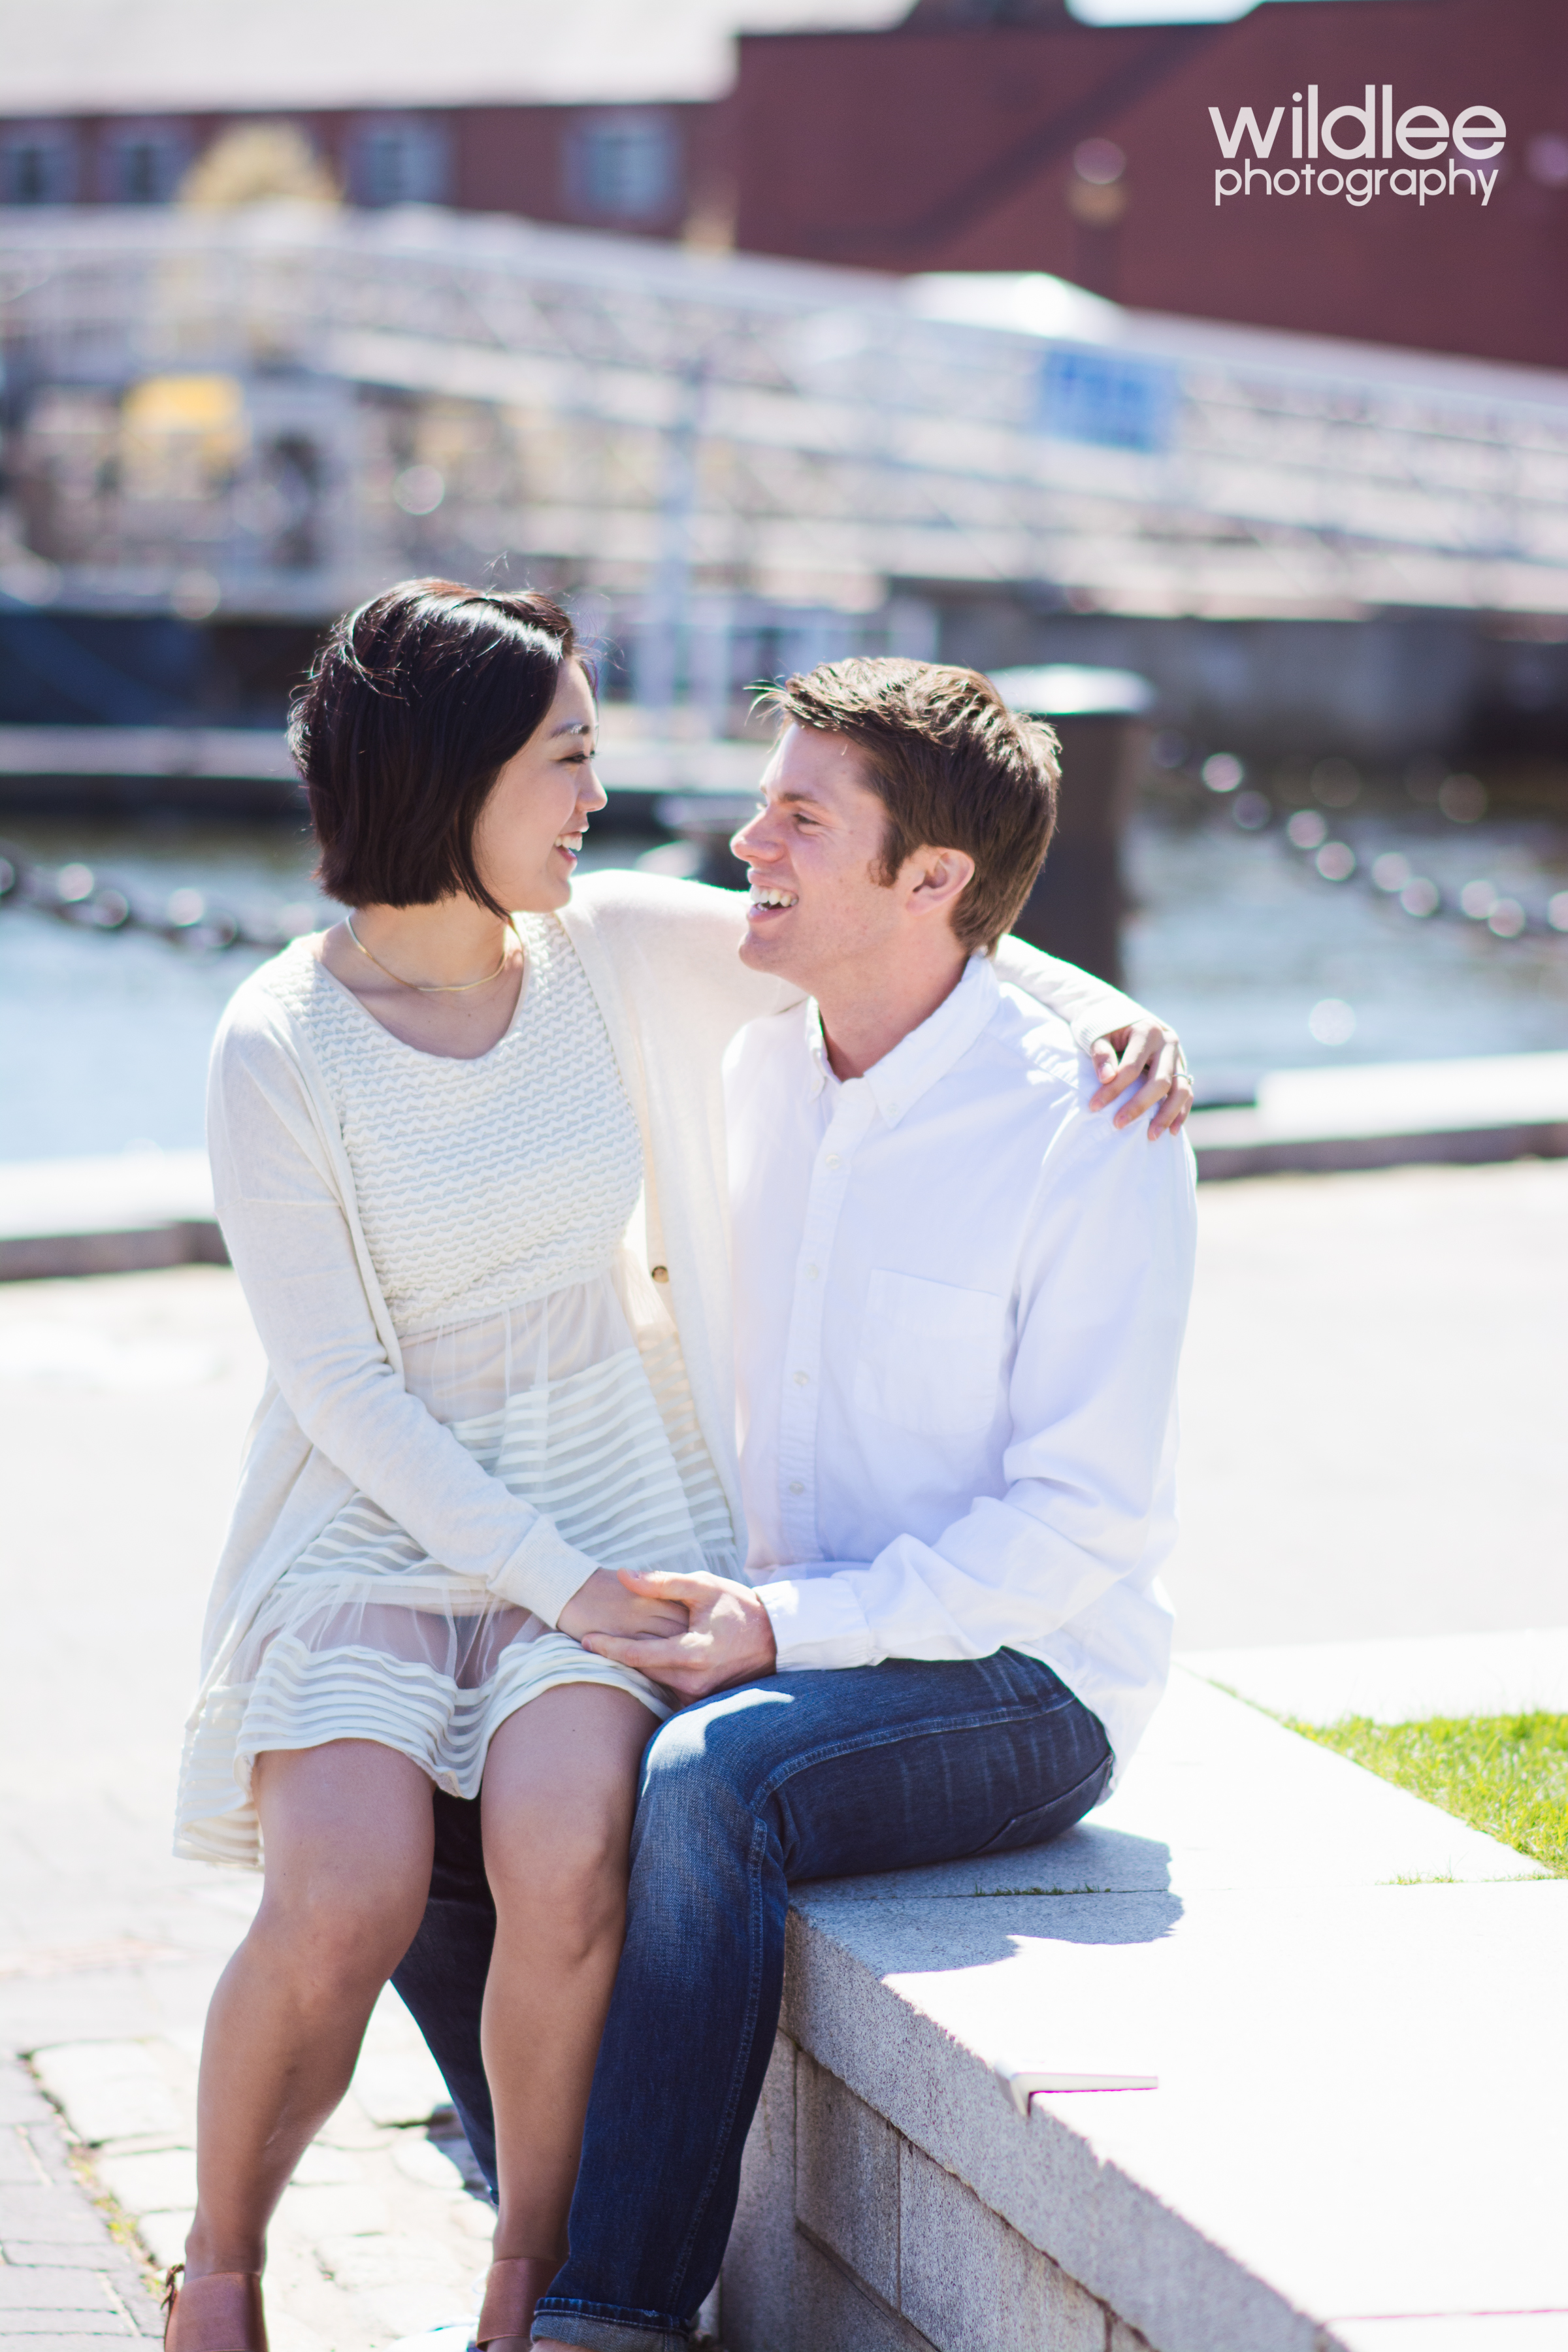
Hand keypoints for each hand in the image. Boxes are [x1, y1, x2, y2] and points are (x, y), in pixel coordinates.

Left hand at [580, 1569, 777, 1701]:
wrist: (777, 1638)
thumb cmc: (739, 1607)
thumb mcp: (703, 1587)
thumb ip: (662, 1583)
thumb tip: (624, 1576)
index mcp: (693, 1652)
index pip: (639, 1655)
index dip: (608, 1647)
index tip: (585, 1639)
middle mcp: (695, 1681)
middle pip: (643, 1672)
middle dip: (618, 1657)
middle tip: (592, 1640)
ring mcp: (701, 1696)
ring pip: (655, 1683)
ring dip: (637, 1668)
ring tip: (616, 1649)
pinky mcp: (704, 1702)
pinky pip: (671, 1691)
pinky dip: (657, 1676)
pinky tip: (647, 1662)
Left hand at [1089, 1020, 1190, 1138]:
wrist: (1126, 1017)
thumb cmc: (1108, 1029)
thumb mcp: (1098, 1034)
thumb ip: (1101, 1053)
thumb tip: (1106, 1077)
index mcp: (1147, 1031)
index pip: (1131, 1067)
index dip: (1113, 1089)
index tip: (1094, 1106)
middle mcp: (1168, 1043)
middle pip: (1160, 1081)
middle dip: (1139, 1105)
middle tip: (1118, 1124)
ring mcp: (1178, 1056)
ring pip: (1180, 1089)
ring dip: (1167, 1115)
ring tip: (1151, 1137)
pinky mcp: (1182, 1068)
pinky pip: (1187, 1092)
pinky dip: (1181, 1112)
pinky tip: (1173, 1132)